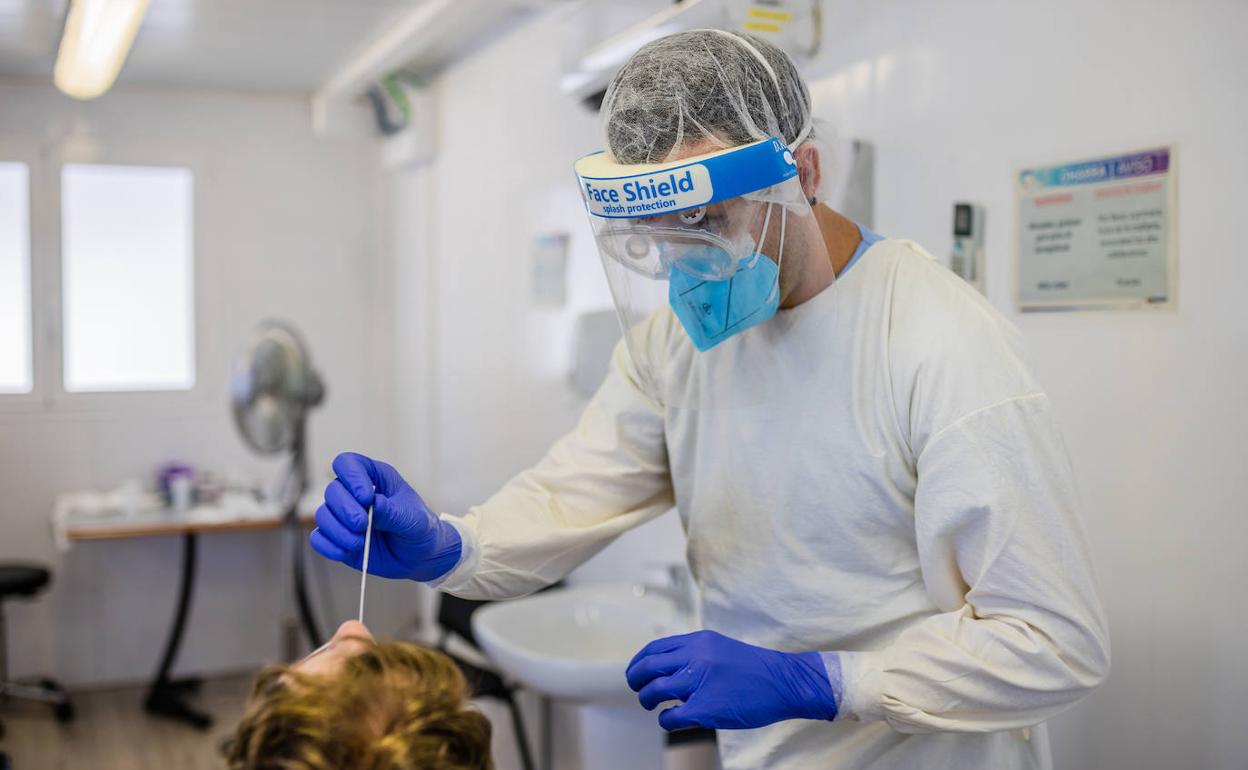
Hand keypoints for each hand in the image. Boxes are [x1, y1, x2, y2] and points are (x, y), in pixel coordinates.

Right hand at [310, 452, 462, 581]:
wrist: (420, 556)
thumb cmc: (419, 527)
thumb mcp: (413, 518)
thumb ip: (392, 512)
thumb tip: (373, 504)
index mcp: (374, 477)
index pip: (347, 464)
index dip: (351, 478)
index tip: (366, 498)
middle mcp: (354, 494)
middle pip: (332, 491)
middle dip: (345, 510)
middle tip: (363, 525)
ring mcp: (344, 517)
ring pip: (323, 515)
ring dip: (338, 531)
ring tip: (360, 542)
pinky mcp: (338, 538)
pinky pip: (319, 539)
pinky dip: (329, 547)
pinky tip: (347, 551)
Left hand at [625, 630, 836, 730]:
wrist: (784, 682)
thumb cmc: (755, 669)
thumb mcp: (720, 648)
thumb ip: (694, 653)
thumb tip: (667, 666)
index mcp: (698, 641)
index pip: (654, 649)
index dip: (639, 662)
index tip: (636, 672)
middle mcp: (695, 657)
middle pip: (648, 667)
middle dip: (635, 680)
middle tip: (637, 689)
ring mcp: (699, 683)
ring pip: (653, 690)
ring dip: (646, 699)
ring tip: (651, 705)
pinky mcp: (705, 709)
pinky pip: (671, 717)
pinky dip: (665, 720)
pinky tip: (671, 719)